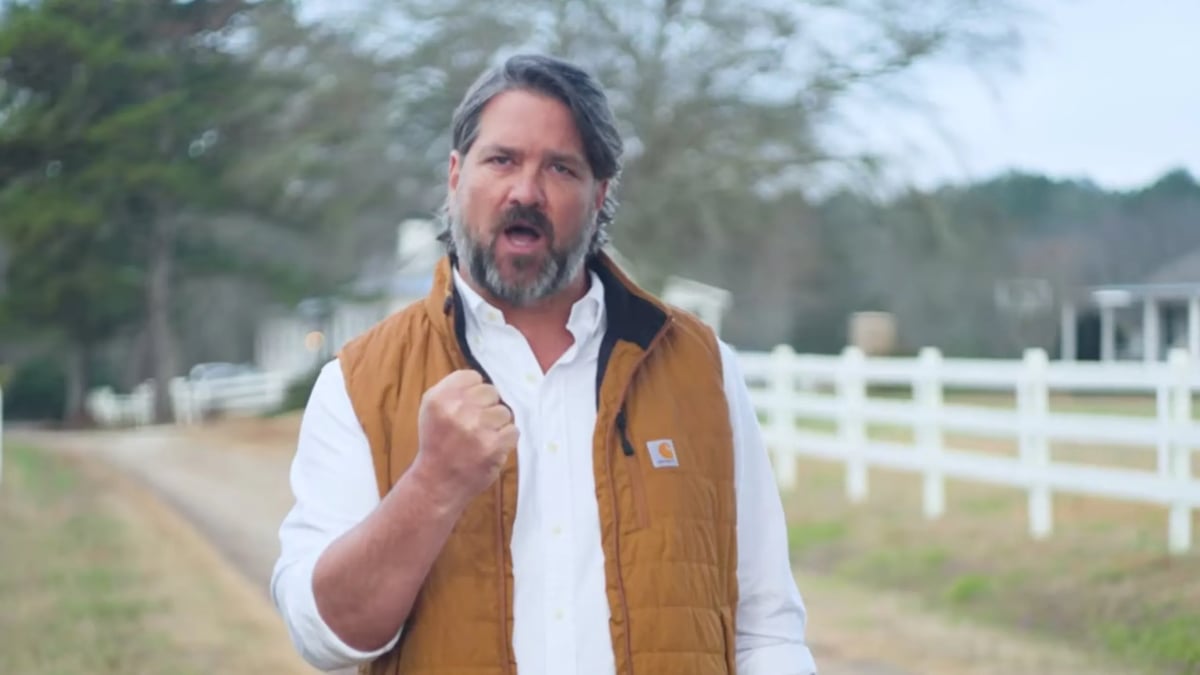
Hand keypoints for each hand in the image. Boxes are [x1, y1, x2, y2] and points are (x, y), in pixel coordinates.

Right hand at [412, 369, 517, 506]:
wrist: (436, 484)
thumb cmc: (438, 444)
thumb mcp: (432, 410)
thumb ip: (454, 390)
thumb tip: (483, 380)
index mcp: (438, 398)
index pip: (473, 377)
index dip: (474, 393)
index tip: (467, 408)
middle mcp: (456, 410)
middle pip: (491, 392)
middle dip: (487, 408)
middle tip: (474, 427)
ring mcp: (475, 428)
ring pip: (504, 412)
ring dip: (497, 426)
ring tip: (480, 439)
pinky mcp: (492, 446)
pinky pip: (513, 431)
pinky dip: (505, 441)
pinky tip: (489, 449)